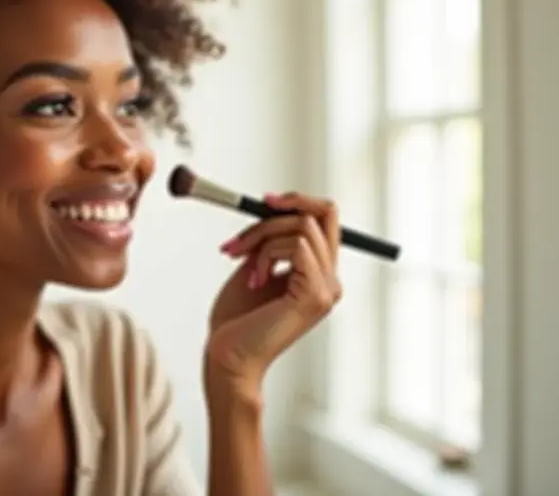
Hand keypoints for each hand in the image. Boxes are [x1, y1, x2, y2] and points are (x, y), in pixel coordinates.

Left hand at [203, 192, 341, 394]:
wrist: (228, 356)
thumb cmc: (235, 321)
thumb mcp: (253, 267)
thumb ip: (270, 242)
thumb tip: (271, 208)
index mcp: (318, 274)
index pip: (326, 219)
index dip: (297, 201)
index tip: (263, 201)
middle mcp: (329, 280)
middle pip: (324, 214)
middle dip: (276, 212)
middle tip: (244, 230)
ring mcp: (327, 288)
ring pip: (303, 226)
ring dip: (262, 237)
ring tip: (242, 263)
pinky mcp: (315, 295)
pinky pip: (296, 245)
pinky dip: (266, 253)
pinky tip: (254, 279)